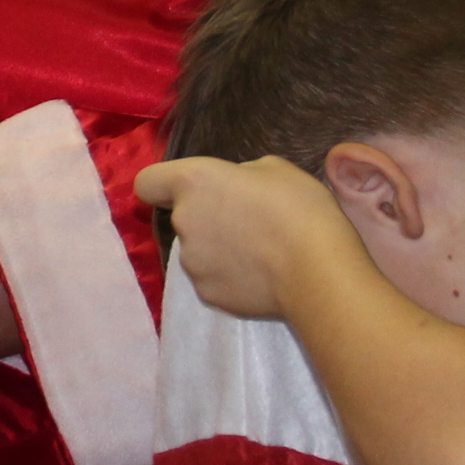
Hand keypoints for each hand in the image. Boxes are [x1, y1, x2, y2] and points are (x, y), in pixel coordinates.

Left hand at [131, 156, 356, 319]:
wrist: (317, 270)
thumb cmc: (299, 207)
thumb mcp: (274, 169)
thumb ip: (241, 176)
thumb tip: (235, 189)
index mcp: (193, 182)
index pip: (147, 182)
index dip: (164, 186)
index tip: (190, 191)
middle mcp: (183, 222)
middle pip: (182, 218)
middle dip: (207, 218)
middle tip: (248, 222)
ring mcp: (192, 263)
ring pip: (198, 251)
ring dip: (218, 249)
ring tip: (258, 253)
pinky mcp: (207, 295)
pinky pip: (213, 279)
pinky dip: (230, 277)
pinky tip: (260, 277)